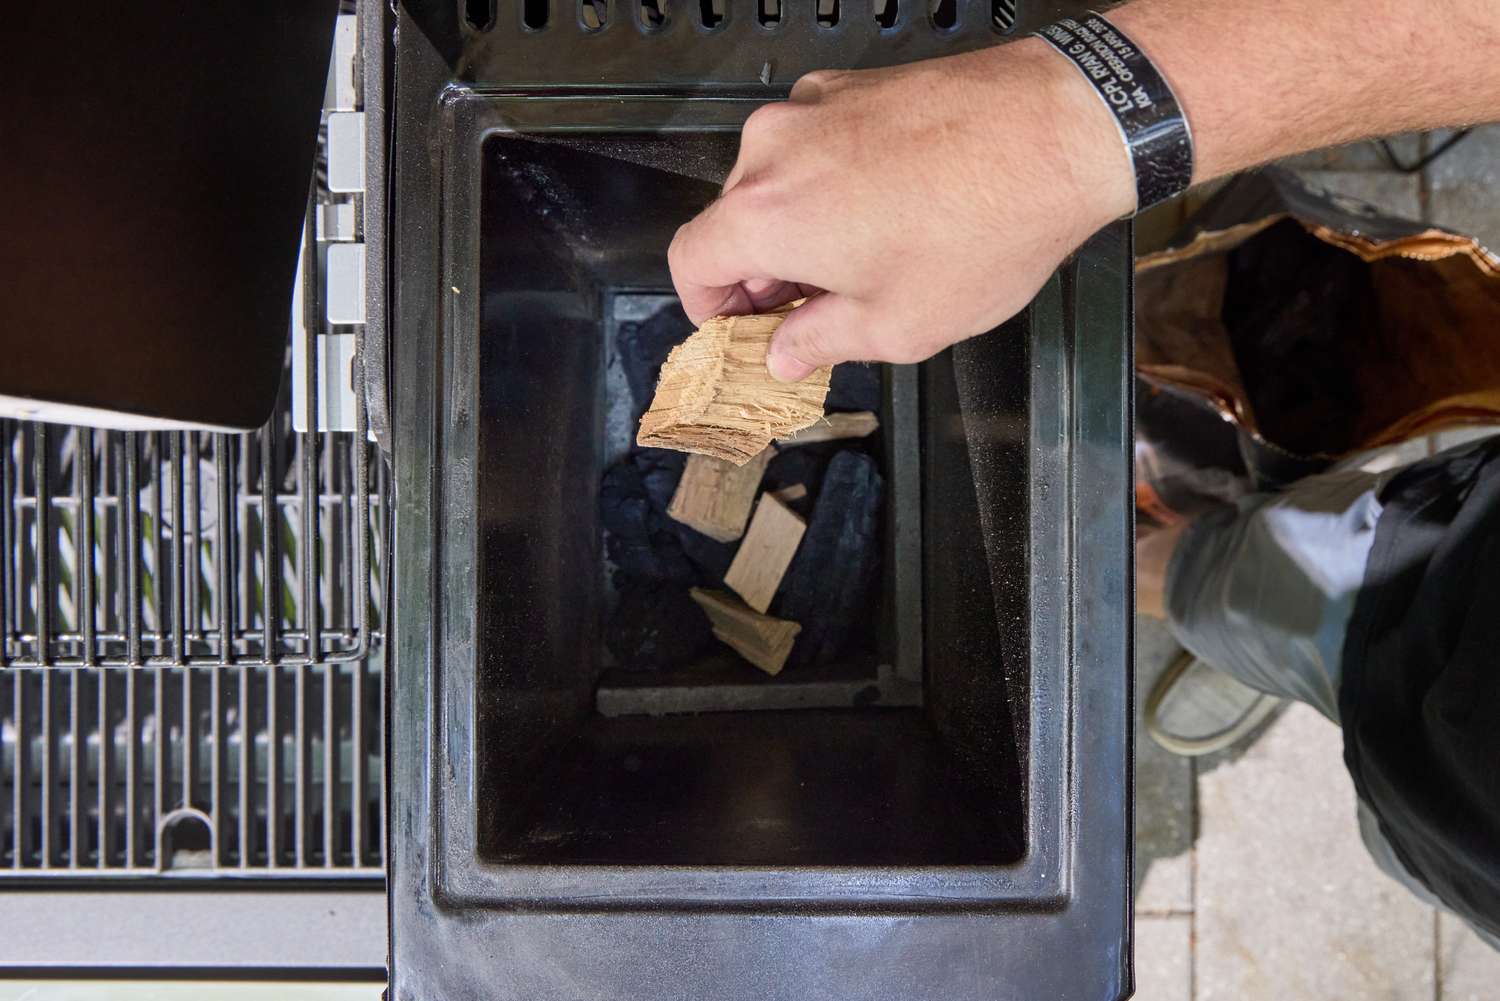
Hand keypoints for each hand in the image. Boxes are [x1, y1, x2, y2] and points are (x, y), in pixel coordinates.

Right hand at [667, 39, 1136, 380]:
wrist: (1061, 131)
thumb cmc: (985, 226)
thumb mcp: (896, 325)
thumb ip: (819, 342)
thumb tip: (786, 351)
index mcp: (765, 214)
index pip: (688, 260)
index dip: (706, 305)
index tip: (736, 327)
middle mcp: (775, 149)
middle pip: (733, 220)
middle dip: (761, 273)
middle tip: (807, 313)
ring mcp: (814, 109)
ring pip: (777, 181)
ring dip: (801, 227)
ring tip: (862, 264)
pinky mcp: (854, 86)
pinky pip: (818, 146)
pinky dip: (833, 184)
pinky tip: (889, 213)